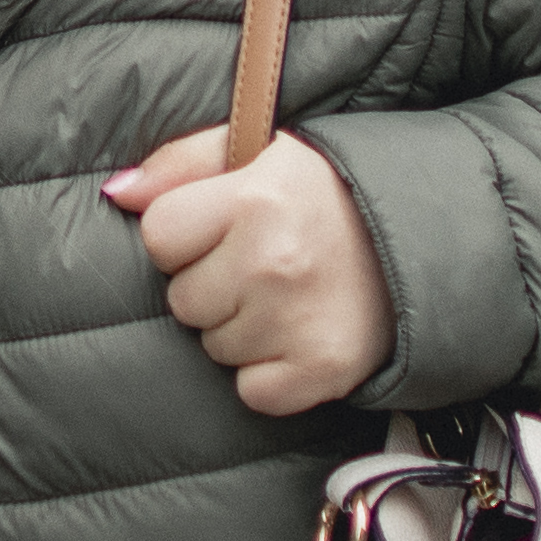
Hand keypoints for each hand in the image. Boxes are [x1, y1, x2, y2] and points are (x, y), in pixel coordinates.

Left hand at [109, 122, 396, 419]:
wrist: (423, 240)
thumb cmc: (327, 193)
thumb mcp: (260, 149)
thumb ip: (182, 162)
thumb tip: (117, 192)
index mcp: (256, 198)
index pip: (159, 236)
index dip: (185, 236)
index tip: (223, 229)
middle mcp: (274, 261)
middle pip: (182, 299)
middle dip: (212, 284)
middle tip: (263, 264)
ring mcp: (298, 321)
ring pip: (214, 347)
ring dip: (240, 329)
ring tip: (286, 296)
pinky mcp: (321, 371)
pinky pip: (252, 391)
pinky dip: (269, 374)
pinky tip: (298, 336)